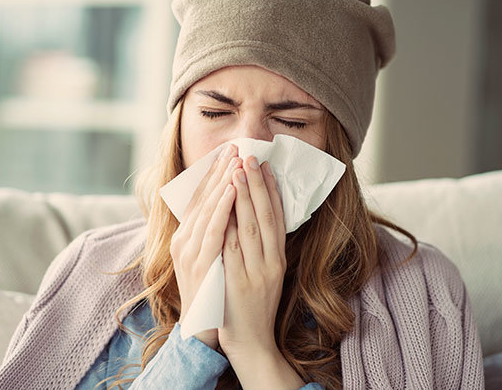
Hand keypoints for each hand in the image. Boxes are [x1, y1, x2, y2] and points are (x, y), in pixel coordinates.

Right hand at [170, 144, 240, 349]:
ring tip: (236, 160)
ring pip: (207, 209)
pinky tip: (232, 191)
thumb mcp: (212, 256)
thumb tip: (232, 205)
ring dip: (223, 182)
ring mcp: (190, 252)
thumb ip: (217, 232)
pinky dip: (223, 208)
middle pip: (203, 197)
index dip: (215, 173)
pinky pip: (213, 231)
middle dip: (220, 170)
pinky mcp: (200, 264)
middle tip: (236, 146)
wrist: (205, 330)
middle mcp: (184, 240)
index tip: (230, 152)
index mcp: (187, 237)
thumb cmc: (214, 292)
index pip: (201, 198)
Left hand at [218, 155, 286, 360]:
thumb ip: (263, 246)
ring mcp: (254, 274)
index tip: (263, 165)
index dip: (270, 190)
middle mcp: (271, 264)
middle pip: (265, 218)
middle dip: (256, 185)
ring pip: (249, 230)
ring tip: (235, 173)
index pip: (277, 217)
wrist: (252, 342)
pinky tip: (222, 207)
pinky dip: (228, 227)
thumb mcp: (267, 273)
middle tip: (249, 157)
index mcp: (279, 259)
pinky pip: (231, 250)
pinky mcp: (237, 284)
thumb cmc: (256, 305)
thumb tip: (254, 212)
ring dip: (242, 200)